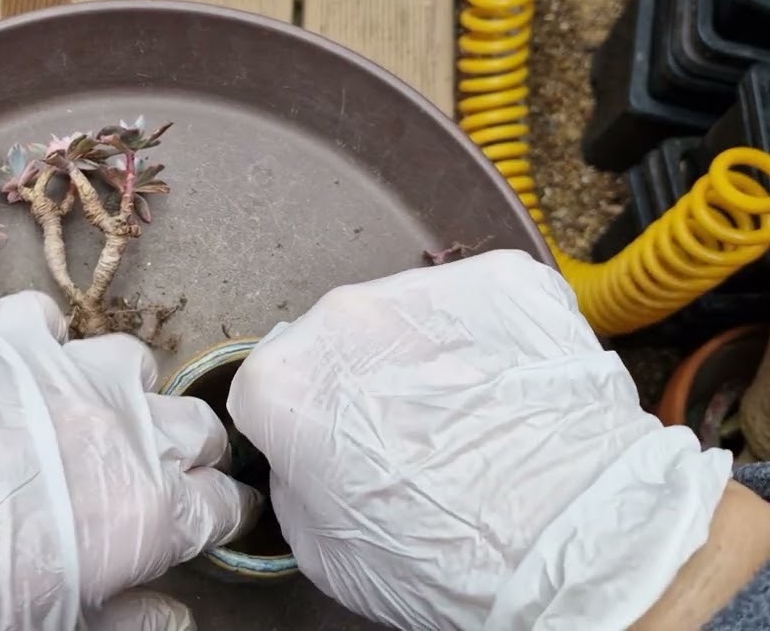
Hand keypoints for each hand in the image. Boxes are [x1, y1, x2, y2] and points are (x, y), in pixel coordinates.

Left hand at [0, 291, 258, 628]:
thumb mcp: (58, 625)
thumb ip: (129, 615)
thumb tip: (171, 616)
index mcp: (150, 512)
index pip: (223, 501)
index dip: (214, 511)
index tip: (199, 514)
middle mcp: (126, 432)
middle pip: (198, 426)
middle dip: (185, 450)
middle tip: (146, 469)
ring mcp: (68, 376)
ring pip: (135, 363)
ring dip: (121, 391)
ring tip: (85, 413)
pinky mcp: (9, 341)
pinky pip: (47, 318)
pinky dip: (43, 339)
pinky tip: (23, 368)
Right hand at [228, 250, 731, 629]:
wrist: (572, 541)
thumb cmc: (450, 557)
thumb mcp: (321, 550)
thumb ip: (293, 481)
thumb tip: (304, 459)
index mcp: (283, 380)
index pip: (266, 386)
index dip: (298, 424)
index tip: (329, 448)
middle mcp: (342, 316)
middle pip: (337, 341)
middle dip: (361, 381)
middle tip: (409, 438)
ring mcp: (425, 290)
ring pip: (409, 315)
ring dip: (426, 355)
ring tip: (471, 417)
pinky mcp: (504, 279)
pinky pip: (484, 302)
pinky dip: (495, 337)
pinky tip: (512, 389)